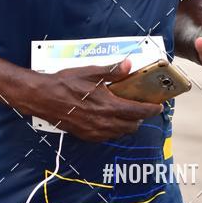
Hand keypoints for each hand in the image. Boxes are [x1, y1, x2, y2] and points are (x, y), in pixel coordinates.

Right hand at [28, 59, 161, 141]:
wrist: (43, 97)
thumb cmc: (66, 83)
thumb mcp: (91, 72)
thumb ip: (112, 71)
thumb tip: (128, 65)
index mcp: (109, 106)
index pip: (139, 112)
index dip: (151, 109)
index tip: (158, 106)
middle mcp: (104, 122)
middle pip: (132, 126)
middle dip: (140, 118)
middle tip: (140, 109)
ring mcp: (94, 131)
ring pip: (119, 133)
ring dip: (126, 125)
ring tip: (125, 114)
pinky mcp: (85, 135)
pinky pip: (106, 137)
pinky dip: (112, 130)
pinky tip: (108, 120)